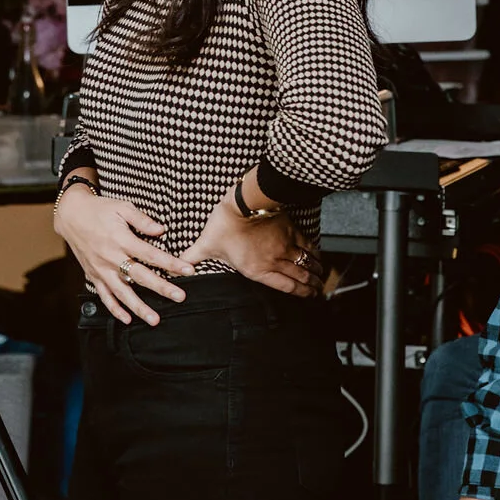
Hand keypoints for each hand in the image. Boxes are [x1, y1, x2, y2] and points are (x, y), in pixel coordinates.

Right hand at [54, 185, 193, 325]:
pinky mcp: (93, 275)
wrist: (71, 215)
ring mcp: (102, 269)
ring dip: (139, 307)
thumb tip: (162, 230)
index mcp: (121, 239)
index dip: (171, 263)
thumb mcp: (122, 207)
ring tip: (154, 319)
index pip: (151, 254)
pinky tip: (126, 319)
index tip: (189, 270)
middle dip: (162, 288)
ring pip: (122, 293)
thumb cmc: (99, 209)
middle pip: (141, 276)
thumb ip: (142, 220)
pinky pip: (104, 296)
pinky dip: (114, 309)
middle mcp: (111, 257)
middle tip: (180, 297)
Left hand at [180, 193, 322, 295]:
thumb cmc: (225, 224)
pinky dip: (313, 252)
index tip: (309, 297)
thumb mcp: (206, 244)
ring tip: (321, 276)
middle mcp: (275, 261)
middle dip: (312, 286)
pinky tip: (317, 255)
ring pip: (306, 262)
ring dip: (315, 271)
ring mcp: (285, 246)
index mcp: (258, 270)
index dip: (300, 294)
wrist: (244, 202)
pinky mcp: (290, 230)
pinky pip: (306, 244)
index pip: (286, 287)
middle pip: (300, 277)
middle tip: (319, 290)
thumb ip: (193, 257)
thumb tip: (178, 266)